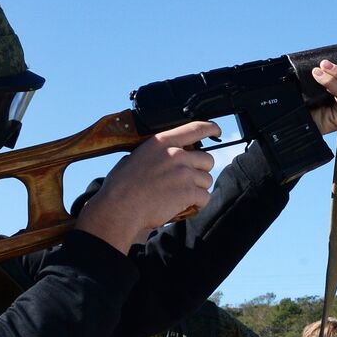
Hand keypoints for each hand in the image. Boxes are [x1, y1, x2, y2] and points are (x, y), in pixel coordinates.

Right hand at [77, 121, 220, 253]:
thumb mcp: (134, 158)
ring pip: (207, 180)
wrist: (120, 208)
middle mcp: (175, 154)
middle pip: (207, 159)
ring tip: (180, 196)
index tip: (216, 130)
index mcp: (161, 142)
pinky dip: (198, 204)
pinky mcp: (188, 192)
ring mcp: (184, 173)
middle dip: (200, 171)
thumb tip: (162, 156)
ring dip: (198, 189)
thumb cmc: (121, 187)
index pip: (194, 128)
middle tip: (187, 181)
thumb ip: (153, 154)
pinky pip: (204, 197)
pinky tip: (184, 205)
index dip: (210, 128)